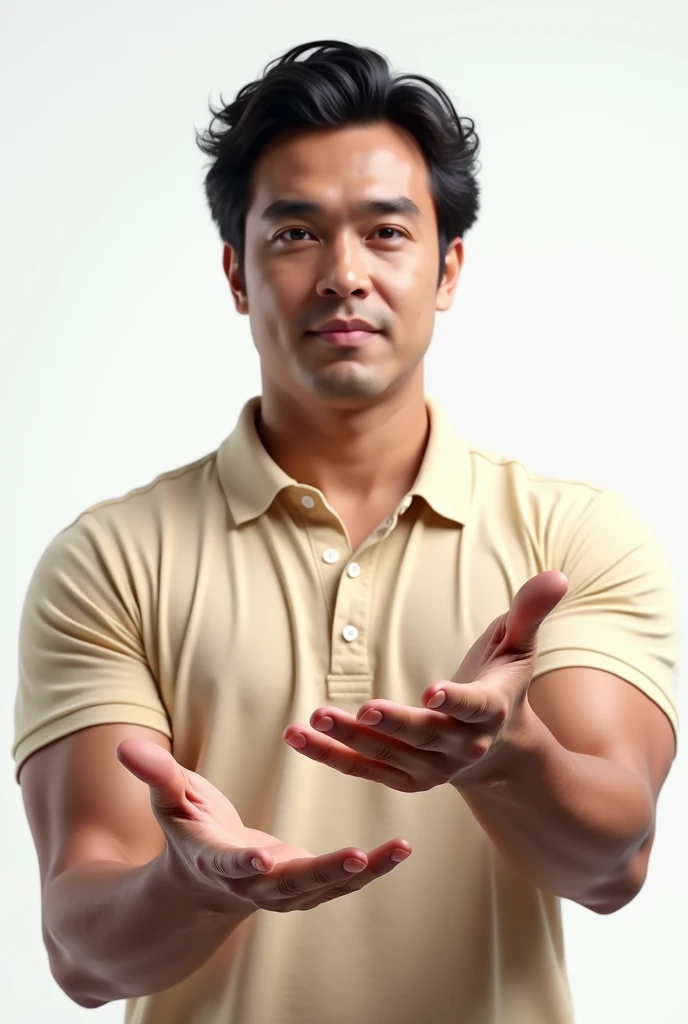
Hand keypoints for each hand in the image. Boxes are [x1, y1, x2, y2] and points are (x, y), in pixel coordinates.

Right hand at [116, 739, 411, 913]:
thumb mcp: (170, 799)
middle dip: (323, 872)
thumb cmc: (186, 832)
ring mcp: (282, 891)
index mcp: (215, 860)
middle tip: (356, 856)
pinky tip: (401, 849)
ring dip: (363, 873)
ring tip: (399, 849)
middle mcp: (253, 884)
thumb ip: (155, 773)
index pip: (228, 863)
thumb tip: (124, 745)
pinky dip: (371, 869)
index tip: (260, 857)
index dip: (242, 862)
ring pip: (325, 887)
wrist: (202, 884)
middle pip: (289, 884)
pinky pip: (341, 882)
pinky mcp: (306, 887)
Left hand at [283, 570, 567, 791]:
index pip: (474, 706)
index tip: (434, 691)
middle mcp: (460, 747)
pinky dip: (331, 755)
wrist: (500, 752)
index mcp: (490, 711)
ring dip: (347, 740)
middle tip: (361, 709)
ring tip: (311, 719)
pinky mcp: (404, 778)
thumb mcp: (520, 648)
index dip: (455, 699)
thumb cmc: (504, 685)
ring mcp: (431, 768)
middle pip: (424, 736)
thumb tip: (558, 574)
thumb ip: (530, 612)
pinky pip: (363, 769)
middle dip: (392, 724)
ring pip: (386, 756)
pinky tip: (298, 735)